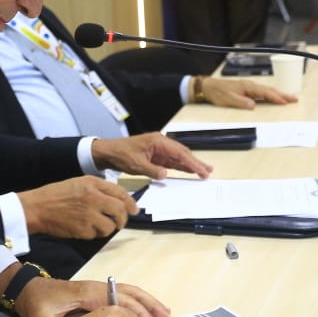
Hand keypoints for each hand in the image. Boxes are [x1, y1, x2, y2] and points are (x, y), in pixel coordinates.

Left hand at [15, 276, 172, 316]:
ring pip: (129, 291)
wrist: (26, 288)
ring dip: (148, 302)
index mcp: (86, 293)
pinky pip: (122, 294)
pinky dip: (138, 300)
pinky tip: (147, 310)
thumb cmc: (35, 302)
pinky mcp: (95, 292)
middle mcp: (95, 287)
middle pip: (129, 293)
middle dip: (149, 307)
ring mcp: (96, 288)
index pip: (118, 301)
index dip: (135, 314)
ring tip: (166, 314)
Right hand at [17, 176, 136, 239]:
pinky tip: (83, 228)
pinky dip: (93, 234)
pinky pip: (96, 235)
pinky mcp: (82, 229)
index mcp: (92, 183)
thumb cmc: (56, 195)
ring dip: (107, 228)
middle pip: (120, 210)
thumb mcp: (78, 183)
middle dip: (123, 219)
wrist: (37, 207)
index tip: (134, 209)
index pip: (120, 193)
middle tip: (120, 222)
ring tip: (97, 226)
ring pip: (110, 226)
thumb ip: (98, 188)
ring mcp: (88, 214)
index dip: (130, 203)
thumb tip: (119, 199)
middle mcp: (93, 197)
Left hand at [91, 132, 212, 179]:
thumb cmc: (121, 154)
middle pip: (182, 153)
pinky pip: (172, 162)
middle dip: (195, 163)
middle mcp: (161, 144)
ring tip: (204, 171)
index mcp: (158, 141)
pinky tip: (189, 171)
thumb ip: (152, 170)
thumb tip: (165, 175)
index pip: (179, 152)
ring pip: (179, 158)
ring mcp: (159, 150)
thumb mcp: (136, 164)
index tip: (202, 170)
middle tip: (208, 172)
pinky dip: (181, 167)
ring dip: (190, 165)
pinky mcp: (156, 156)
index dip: (192, 162)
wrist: (109, 152)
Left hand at [195, 75, 295, 108]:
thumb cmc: (218, 93)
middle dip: (282, 94)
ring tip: (289, 98)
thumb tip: (253, 105)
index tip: (285, 102)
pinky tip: (274, 97)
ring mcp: (249, 87)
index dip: (275, 97)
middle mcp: (250, 85)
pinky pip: (262, 92)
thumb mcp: (228, 99)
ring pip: (267, 90)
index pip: (265, 92)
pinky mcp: (247, 90)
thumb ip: (241, 102)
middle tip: (295, 99)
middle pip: (269, 90)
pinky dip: (270, 94)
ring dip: (278, 94)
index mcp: (247, 87)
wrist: (208, 87)